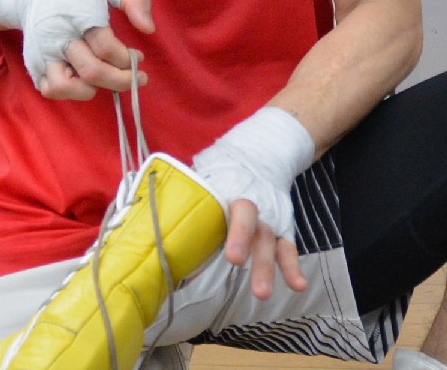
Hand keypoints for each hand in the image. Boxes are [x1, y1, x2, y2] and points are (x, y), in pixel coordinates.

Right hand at [0, 0, 154, 97]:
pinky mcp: (34, 64)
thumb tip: (148, 28)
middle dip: (121, 80)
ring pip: (65, 86)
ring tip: (105, 78)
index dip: (128, 58)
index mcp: (77, 11)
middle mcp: (57, 34)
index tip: (138, 57)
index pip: (106, 47)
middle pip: (92, 71)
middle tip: (137, 78)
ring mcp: (42, 51)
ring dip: (93, 88)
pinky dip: (71, 92)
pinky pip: (50, 90)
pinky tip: (84, 79)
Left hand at [192, 107, 315, 297]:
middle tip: (235, 262)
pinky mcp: (281, 227)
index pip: (227, 205)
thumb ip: (186, 194)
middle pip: (249, 221)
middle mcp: (250, 203)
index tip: (226, 250)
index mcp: (227, 191)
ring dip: (267, 265)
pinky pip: (288, 246)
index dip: (229, 227)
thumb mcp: (204, 175)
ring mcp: (268, 216)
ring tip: (261, 293)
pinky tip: (297, 285)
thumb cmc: (222, 172)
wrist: (262, 153)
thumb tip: (149, 219)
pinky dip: (292, 265)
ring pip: (269, 238)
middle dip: (242, 240)